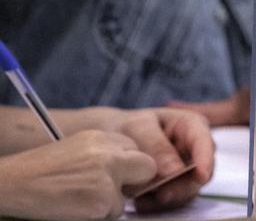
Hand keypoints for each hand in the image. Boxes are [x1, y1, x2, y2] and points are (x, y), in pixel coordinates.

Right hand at [0, 130, 154, 220]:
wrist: (12, 183)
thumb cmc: (40, 171)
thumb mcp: (78, 148)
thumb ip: (106, 154)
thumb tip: (130, 169)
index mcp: (103, 136)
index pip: (137, 149)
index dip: (128, 166)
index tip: (117, 175)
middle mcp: (109, 153)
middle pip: (147, 167)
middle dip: (135, 181)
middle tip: (110, 191)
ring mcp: (108, 176)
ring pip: (127, 197)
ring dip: (109, 203)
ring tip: (79, 199)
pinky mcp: (102, 200)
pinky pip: (113, 214)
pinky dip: (96, 216)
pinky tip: (74, 208)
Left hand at [102, 108, 212, 212]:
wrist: (116, 137)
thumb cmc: (131, 126)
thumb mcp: (139, 127)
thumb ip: (157, 146)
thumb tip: (175, 170)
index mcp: (193, 125)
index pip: (205, 143)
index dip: (206, 160)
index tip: (201, 176)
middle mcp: (194, 149)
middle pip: (199, 171)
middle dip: (182, 186)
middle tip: (161, 195)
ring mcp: (187, 169)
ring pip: (187, 189)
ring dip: (167, 197)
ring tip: (141, 198)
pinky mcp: (175, 185)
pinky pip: (172, 200)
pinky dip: (156, 203)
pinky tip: (139, 200)